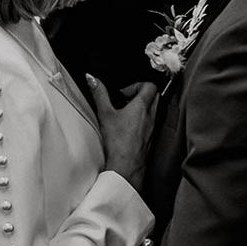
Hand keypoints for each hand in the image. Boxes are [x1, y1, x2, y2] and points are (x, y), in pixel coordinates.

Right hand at [86, 74, 156, 190]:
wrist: (127, 166)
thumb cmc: (118, 142)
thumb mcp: (105, 114)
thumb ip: (99, 94)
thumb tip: (92, 78)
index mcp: (142, 106)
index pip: (149, 85)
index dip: (136, 85)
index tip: (123, 93)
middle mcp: (151, 115)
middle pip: (154, 95)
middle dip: (140, 94)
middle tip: (125, 100)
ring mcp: (153, 127)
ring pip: (154, 109)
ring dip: (143, 106)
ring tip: (126, 113)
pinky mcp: (152, 137)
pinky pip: (152, 122)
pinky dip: (143, 119)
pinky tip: (129, 127)